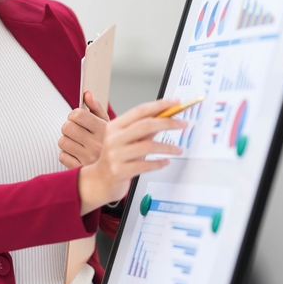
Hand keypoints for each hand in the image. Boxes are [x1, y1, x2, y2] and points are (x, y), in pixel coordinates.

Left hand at [58, 91, 109, 168]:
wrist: (121, 167)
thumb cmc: (112, 143)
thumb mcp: (109, 124)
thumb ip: (96, 108)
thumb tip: (87, 94)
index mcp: (103, 130)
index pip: (78, 115)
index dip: (74, 114)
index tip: (77, 118)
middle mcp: (96, 144)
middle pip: (67, 127)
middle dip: (68, 126)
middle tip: (75, 130)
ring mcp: (87, 158)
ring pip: (62, 141)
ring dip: (66, 140)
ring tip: (76, 142)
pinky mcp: (80, 169)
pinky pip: (62, 156)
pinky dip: (66, 154)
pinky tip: (75, 153)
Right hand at [77, 98, 185, 214]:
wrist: (99, 181)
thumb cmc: (116, 158)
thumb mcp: (126, 140)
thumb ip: (144, 129)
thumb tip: (167, 116)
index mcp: (115, 126)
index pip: (140, 110)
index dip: (159, 105)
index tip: (176, 102)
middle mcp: (114, 138)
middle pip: (145, 125)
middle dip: (168, 122)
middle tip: (183, 123)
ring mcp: (115, 155)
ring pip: (148, 146)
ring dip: (167, 147)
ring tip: (179, 149)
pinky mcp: (120, 171)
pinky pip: (145, 165)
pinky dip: (159, 163)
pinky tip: (166, 161)